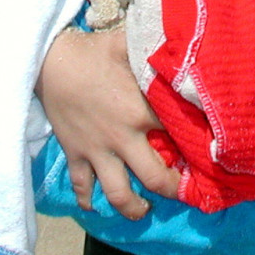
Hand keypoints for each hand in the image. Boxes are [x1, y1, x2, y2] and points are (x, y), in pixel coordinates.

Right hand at [35, 27, 179, 219]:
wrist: (49, 61)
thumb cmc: (93, 52)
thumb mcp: (129, 45)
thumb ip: (156, 50)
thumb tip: (183, 44)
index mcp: (140, 111)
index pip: (177, 136)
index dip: (194, 147)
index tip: (206, 153)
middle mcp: (121, 138)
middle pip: (154, 177)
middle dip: (172, 188)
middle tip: (182, 190)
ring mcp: (96, 150)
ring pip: (118, 193)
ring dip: (133, 208)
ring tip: (144, 209)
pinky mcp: (75, 154)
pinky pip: (82, 187)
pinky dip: (89, 201)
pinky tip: (97, 206)